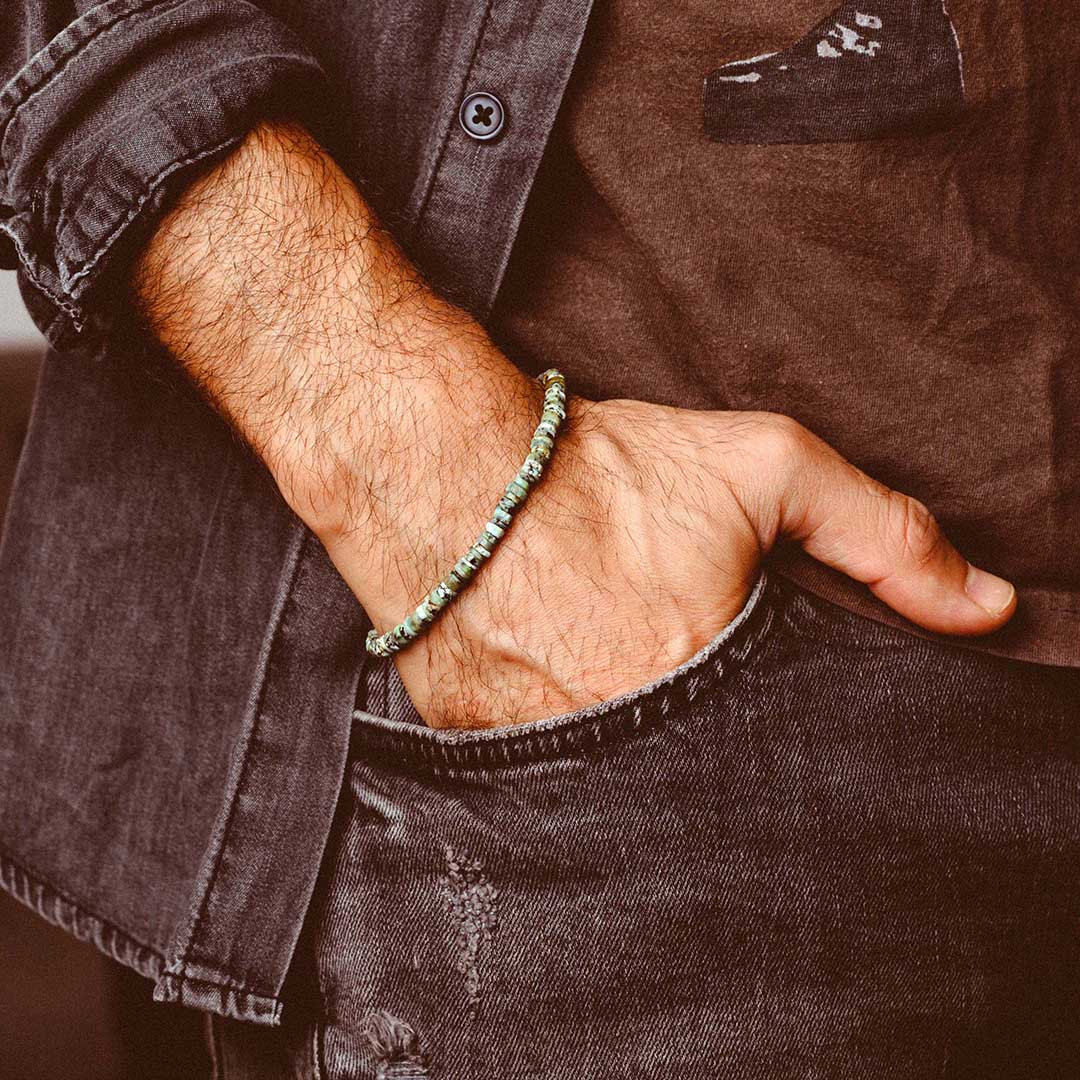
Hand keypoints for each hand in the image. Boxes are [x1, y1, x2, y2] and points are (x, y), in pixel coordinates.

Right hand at [129, 120, 1014, 731]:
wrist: (441, 468)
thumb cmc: (600, 469)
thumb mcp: (763, 468)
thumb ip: (884, 535)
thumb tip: (990, 608)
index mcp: (698, 688)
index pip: (774, 752)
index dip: (770, 714)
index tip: (739, 668)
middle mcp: (616, 741)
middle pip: (693, 769)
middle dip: (698, 726)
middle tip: (661, 650)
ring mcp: (538, 755)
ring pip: (615, 778)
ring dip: (624, 733)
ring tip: (604, 662)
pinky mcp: (476, 750)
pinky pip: (540, 769)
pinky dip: (558, 732)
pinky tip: (552, 675)